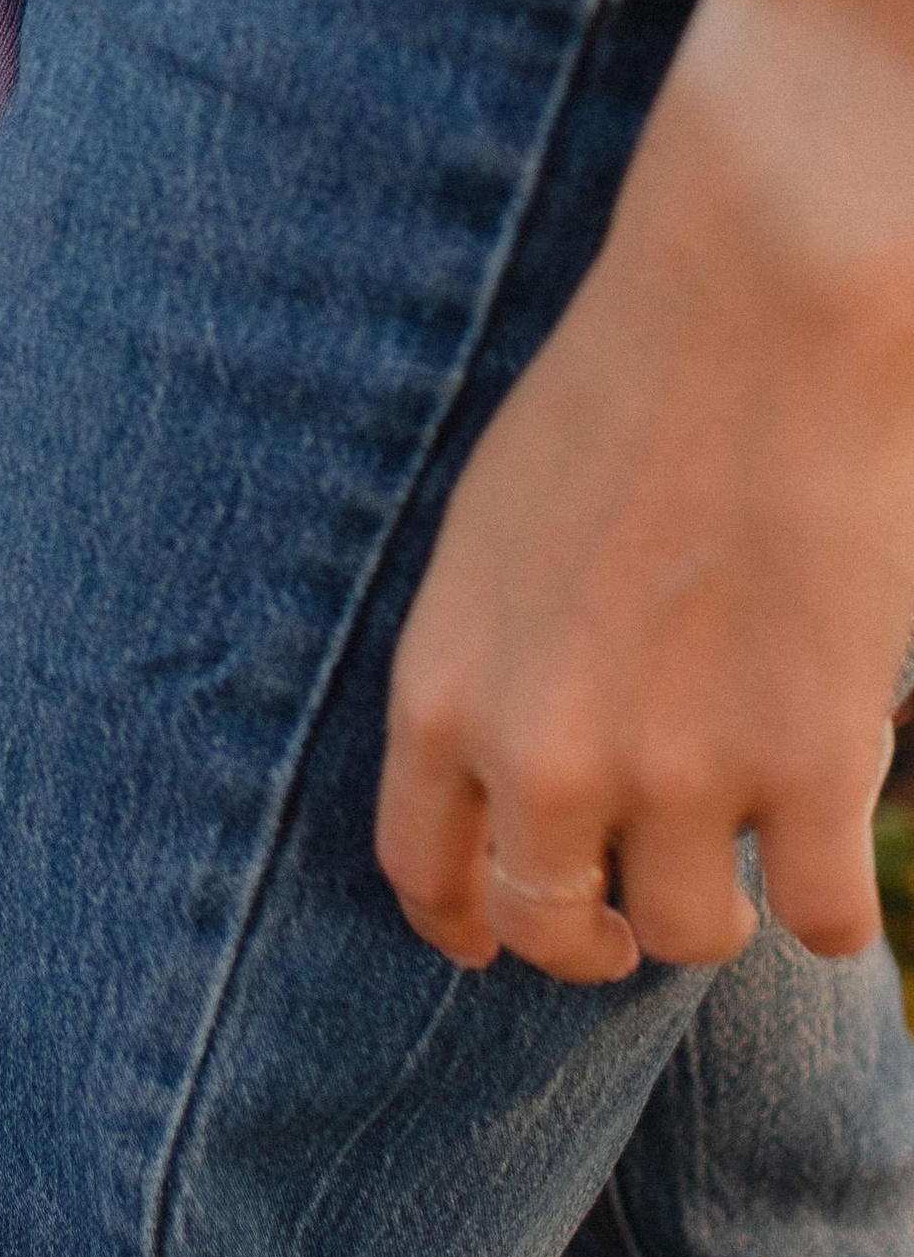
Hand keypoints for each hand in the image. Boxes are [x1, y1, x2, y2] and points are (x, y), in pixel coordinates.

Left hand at [378, 32, 913, 982]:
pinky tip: (830, 867)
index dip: (467, 924)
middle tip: (631, 923)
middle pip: (553, 927)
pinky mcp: (811, 767)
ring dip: (713, 914)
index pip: (426, 870)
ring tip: (740, 860)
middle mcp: (543, 755)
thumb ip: (485, 667)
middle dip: (590, 941)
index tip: (497, 939)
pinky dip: (828, 913)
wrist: (754, 316)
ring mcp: (679, 774)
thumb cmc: (619, 399)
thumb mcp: (487, 539)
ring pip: (688, 935)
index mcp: (446, 690)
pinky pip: (817, 922)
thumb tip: (498, 775)